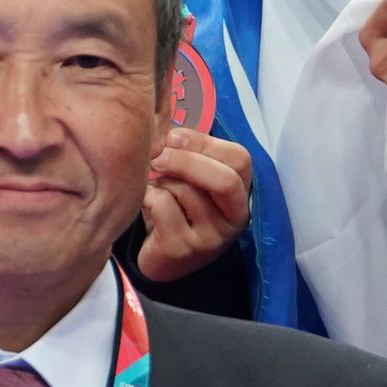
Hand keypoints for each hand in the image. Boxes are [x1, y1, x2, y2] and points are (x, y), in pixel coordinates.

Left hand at [136, 129, 253, 279]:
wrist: (161, 257)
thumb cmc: (178, 210)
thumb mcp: (193, 180)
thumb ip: (192, 153)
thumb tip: (169, 129)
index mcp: (241, 195)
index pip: (240, 159)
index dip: (205, 142)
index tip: (174, 138)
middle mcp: (234, 219)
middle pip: (224, 179)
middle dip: (185, 161)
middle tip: (158, 157)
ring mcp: (211, 238)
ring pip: (188, 191)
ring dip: (162, 181)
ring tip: (154, 185)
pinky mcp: (183, 249)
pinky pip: (163, 207)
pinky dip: (147, 197)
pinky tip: (145, 203)